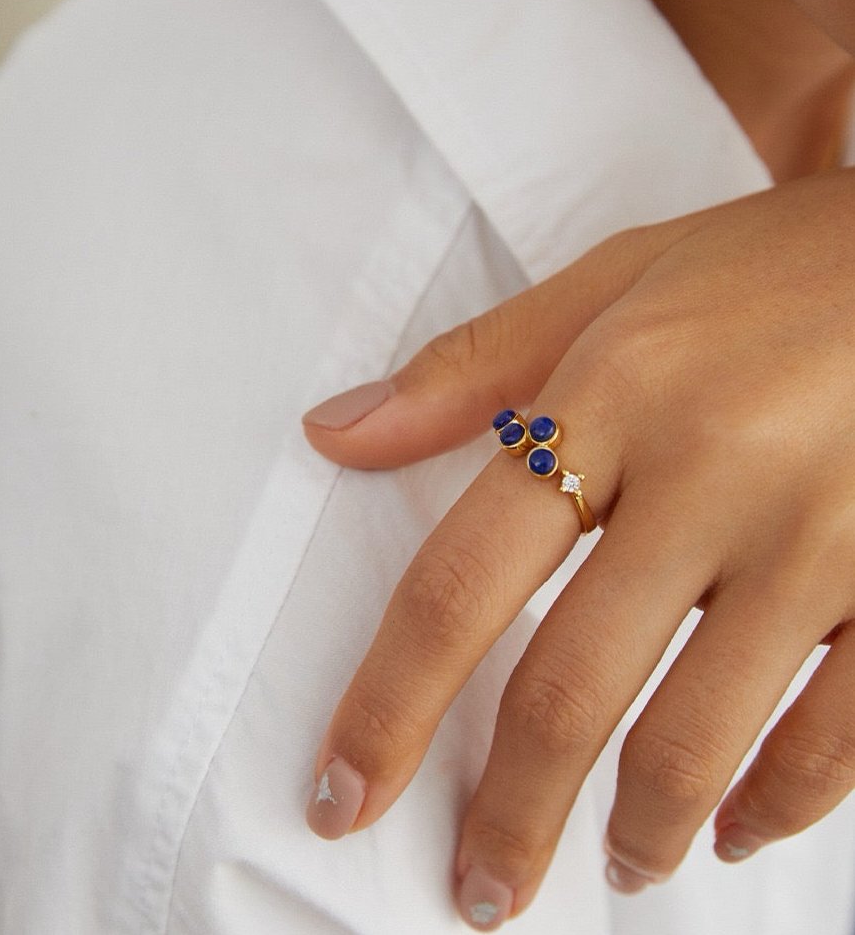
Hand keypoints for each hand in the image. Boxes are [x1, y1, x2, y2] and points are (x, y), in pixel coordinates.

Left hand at [300, 168, 854, 929]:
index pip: (461, 579)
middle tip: (479, 889)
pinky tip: (735, 827)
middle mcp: (710, 472)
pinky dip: (780, 803)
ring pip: (699, 737)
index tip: (340, 792)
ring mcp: (819, 537)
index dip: (387, 704)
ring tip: (615, 866)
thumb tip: (335, 432)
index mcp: (612, 395)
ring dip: (640, 828)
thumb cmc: (766, 268)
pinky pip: (840, 734)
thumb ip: (470, 369)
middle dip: (508, 813)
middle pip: (568, 687)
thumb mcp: (612, 282)